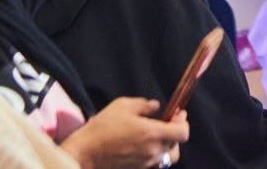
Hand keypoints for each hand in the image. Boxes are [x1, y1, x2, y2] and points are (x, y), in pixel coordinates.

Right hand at [61, 99, 188, 168]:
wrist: (82, 154)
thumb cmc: (101, 129)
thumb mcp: (122, 107)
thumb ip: (143, 104)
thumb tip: (155, 106)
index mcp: (153, 134)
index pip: (183, 133)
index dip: (183, 122)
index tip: (178, 114)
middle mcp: (153, 151)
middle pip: (176, 146)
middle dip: (174, 133)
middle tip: (167, 123)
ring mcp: (145, 164)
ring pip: (166, 158)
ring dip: (166, 147)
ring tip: (156, 137)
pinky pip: (153, 164)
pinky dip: (154, 156)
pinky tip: (144, 147)